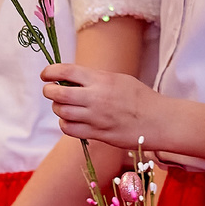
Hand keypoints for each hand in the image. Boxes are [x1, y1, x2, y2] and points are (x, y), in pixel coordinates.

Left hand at [40, 63, 154, 147]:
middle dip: (49, 91)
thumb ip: (94, 78)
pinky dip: (65, 123)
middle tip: (50, 90)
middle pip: (58, 93)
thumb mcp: (118, 79)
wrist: (159, 121)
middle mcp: (95, 97)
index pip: (65, 71)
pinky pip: (69, 129)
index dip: (50, 71)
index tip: (45, 74)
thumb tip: (70, 78)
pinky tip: (71, 120)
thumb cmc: (140, 97)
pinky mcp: (98, 134)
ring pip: (61, 111)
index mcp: (101, 79)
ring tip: (64, 105)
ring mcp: (95, 117)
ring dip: (58, 107)